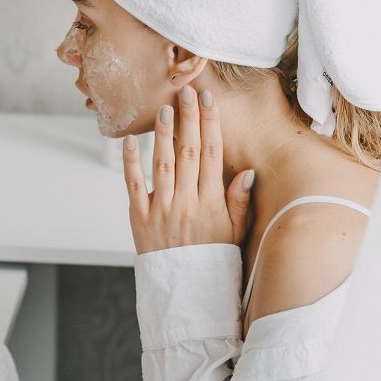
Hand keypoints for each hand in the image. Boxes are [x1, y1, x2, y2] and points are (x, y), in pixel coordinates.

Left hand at [122, 85, 254, 254]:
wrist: (185, 289)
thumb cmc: (213, 257)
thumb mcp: (235, 231)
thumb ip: (239, 200)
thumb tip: (248, 171)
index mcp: (212, 203)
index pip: (213, 155)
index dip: (211, 124)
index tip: (208, 100)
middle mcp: (187, 203)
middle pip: (188, 152)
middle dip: (187, 119)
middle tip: (185, 91)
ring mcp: (161, 209)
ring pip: (162, 163)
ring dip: (163, 134)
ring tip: (164, 109)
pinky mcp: (140, 217)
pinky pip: (134, 185)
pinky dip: (131, 161)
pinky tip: (131, 140)